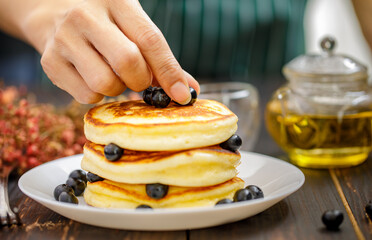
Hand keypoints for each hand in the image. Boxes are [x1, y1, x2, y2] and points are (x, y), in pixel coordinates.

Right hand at [22, 0, 198, 103]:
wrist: (54, 12)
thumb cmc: (106, 22)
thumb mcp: (133, 25)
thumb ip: (160, 57)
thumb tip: (188, 91)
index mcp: (117, 2)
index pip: (150, 40)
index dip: (169, 71)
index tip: (182, 96)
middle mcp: (86, 16)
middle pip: (127, 63)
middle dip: (141, 81)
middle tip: (138, 79)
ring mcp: (64, 38)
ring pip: (105, 84)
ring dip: (117, 89)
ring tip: (112, 73)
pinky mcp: (50, 62)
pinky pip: (87, 95)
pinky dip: (98, 94)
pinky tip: (93, 76)